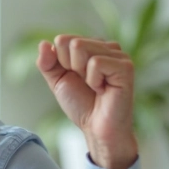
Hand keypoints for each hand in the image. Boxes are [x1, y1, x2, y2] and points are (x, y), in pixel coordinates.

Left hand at [37, 35, 137, 168]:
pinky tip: (104, 89)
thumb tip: (43, 44)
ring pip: (81, 47)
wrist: (96, 128)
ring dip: (82, 74)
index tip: (75, 78)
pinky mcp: (125, 67)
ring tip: (96, 86)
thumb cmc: (81, 105)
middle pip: (72, 42)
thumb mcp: (58, 81)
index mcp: (92, 46)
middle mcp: (107, 47)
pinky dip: (93, 80)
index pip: (63, 39)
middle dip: (70, 67)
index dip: (61, 63)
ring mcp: (118, 55)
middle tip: (86, 84)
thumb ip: (47, 63)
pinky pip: (95, 62)